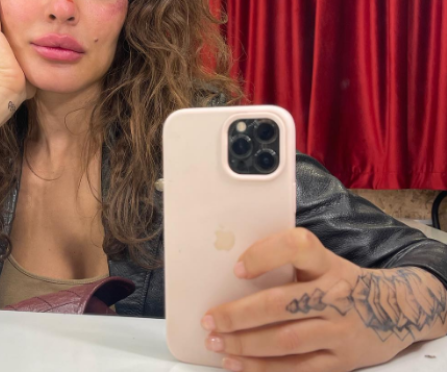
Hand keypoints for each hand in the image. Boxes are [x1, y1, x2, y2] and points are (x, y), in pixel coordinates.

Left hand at [202, 228, 446, 371]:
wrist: (397, 310)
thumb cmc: (340, 280)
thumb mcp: (322, 262)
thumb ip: (287, 262)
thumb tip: (230, 272)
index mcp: (326, 263)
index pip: (298, 247)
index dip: (265, 254)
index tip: (237, 269)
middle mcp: (335, 295)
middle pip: (282, 304)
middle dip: (239, 315)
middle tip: (209, 320)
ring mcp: (340, 331)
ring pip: (286, 342)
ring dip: (246, 345)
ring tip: (216, 344)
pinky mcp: (343, 362)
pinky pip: (299, 370)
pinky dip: (265, 370)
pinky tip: (238, 366)